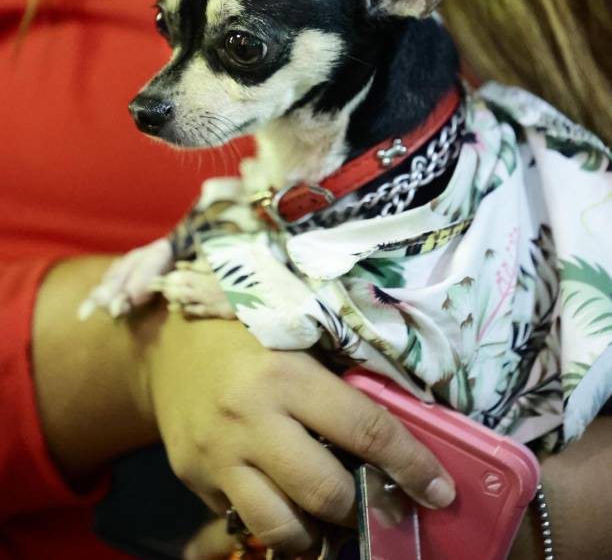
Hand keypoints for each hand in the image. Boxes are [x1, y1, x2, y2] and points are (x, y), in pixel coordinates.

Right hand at [141, 314, 455, 555]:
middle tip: (383, 505)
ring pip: (283, 528)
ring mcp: (218, 456)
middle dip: (365, 509)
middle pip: (327, 493)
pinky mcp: (194, 480)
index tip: (441, 492)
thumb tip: (406, 424)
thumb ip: (340, 377)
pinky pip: (245, 522)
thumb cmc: (247, 331)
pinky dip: (278, 523)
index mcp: (286, 374)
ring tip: (335, 516)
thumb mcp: (296, 336)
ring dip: (321, 533)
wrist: (166, 343)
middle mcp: (250, 419)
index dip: (411, 466)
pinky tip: (290, 504)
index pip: (365, 430)